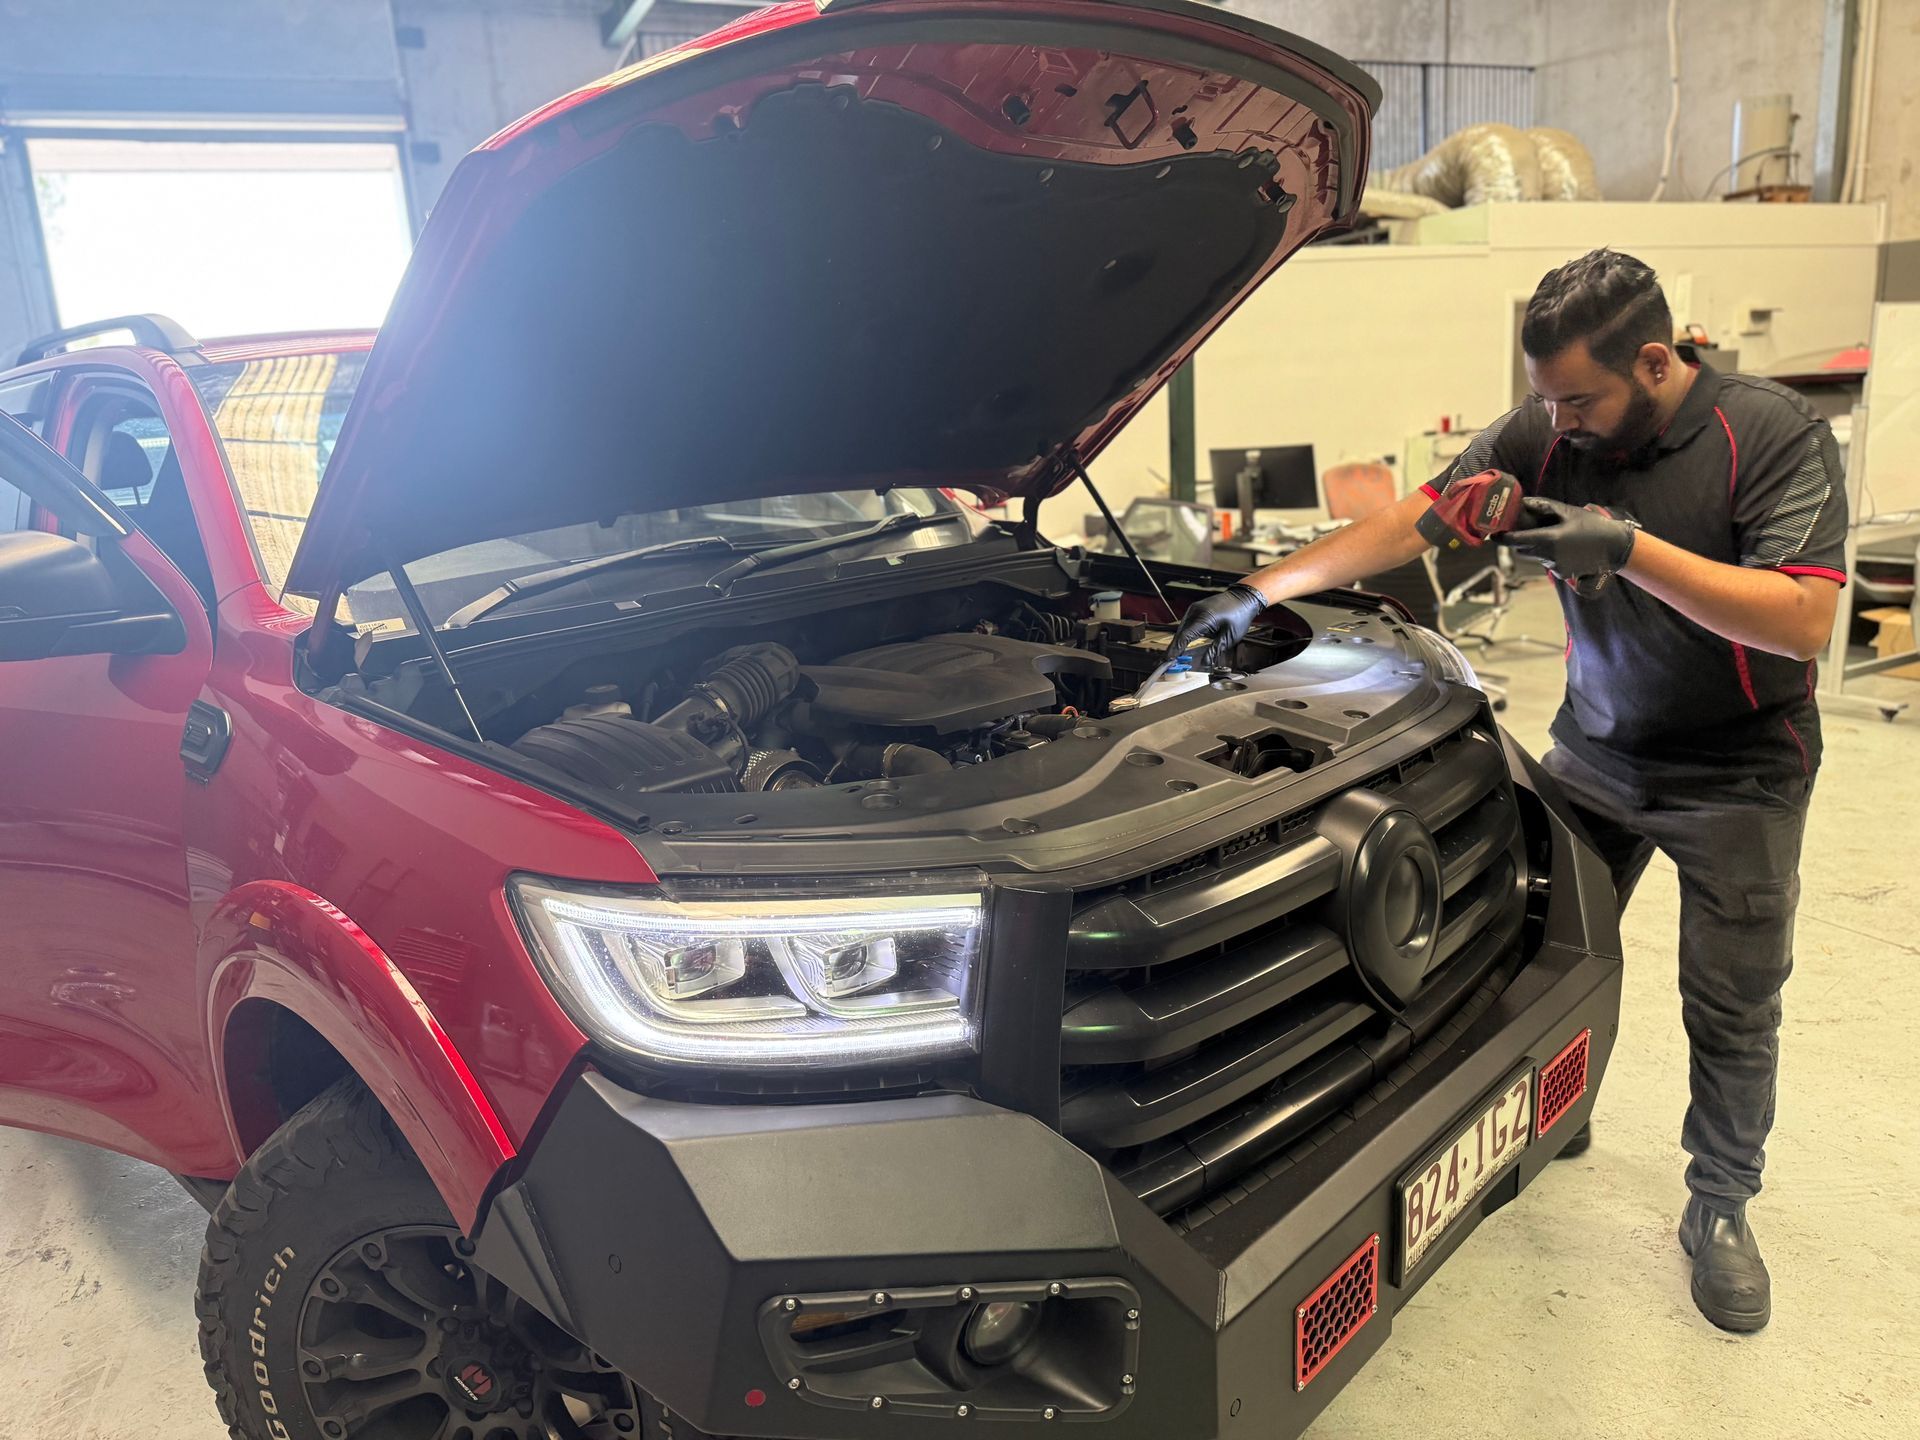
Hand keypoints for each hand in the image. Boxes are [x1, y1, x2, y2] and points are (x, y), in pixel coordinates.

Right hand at [1167, 583, 1267, 664]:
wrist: (1243, 598)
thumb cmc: (1239, 614)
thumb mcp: (1229, 637)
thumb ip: (1214, 650)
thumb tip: (1205, 662)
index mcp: (1204, 618)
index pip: (1184, 637)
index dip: (1175, 649)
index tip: (1169, 659)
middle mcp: (1196, 611)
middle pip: (1180, 633)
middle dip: (1175, 647)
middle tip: (1170, 661)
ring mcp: (1195, 609)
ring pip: (1182, 628)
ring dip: (1179, 640)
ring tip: (1174, 654)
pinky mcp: (1196, 609)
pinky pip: (1186, 623)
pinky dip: (1184, 633)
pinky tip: (1183, 642)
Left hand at [1498, 497, 1639, 592]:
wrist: (1614, 546)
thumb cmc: (1592, 525)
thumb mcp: (1568, 512)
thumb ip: (1544, 507)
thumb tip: (1523, 502)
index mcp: (1549, 539)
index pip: (1517, 540)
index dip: (1503, 538)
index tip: (1494, 534)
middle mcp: (1550, 556)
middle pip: (1523, 550)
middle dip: (1520, 541)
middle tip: (1523, 530)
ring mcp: (1556, 567)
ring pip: (1535, 556)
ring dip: (1536, 547)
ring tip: (1552, 536)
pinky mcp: (1562, 574)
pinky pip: (1547, 563)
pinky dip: (1549, 555)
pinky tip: (1563, 547)